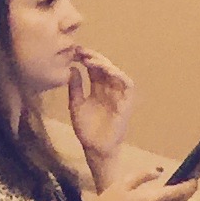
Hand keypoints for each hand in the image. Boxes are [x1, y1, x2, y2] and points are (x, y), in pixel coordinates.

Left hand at [65, 51, 134, 172]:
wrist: (94, 148)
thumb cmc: (86, 129)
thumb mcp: (75, 105)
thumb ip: (75, 88)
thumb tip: (72, 68)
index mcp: (97, 89)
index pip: (94, 69)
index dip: (86, 59)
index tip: (74, 52)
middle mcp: (109, 89)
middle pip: (104, 67)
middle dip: (94, 58)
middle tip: (81, 52)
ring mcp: (119, 95)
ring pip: (116, 73)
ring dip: (105, 64)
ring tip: (91, 60)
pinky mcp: (127, 103)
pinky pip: (128, 85)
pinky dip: (119, 75)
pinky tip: (107, 71)